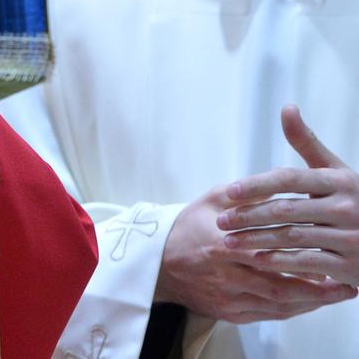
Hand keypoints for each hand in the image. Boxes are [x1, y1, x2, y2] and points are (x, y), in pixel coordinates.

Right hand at [156, 184, 351, 322]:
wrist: (157, 262)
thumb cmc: (186, 228)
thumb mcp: (211, 201)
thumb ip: (246, 193)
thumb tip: (281, 180)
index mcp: (222, 243)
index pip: (270, 251)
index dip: (304, 256)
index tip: (331, 252)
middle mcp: (226, 274)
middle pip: (281, 285)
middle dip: (319, 287)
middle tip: (347, 283)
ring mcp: (228, 297)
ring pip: (279, 304)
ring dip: (312, 302)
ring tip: (338, 294)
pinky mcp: (229, 312)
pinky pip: (269, 315)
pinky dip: (294, 309)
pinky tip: (311, 302)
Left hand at [219, 105, 358, 291]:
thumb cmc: (355, 199)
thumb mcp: (337, 171)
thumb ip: (308, 143)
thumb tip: (287, 107)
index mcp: (340, 182)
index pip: (290, 179)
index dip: (257, 185)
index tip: (228, 192)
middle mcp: (346, 208)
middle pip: (286, 210)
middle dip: (248, 216)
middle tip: (221, 221)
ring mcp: (350, 238)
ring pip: (292, 237)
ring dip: (256, 240)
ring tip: (229, 242)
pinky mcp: (351, 266)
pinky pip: (308, 263)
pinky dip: (280, 261)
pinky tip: (256, 259)